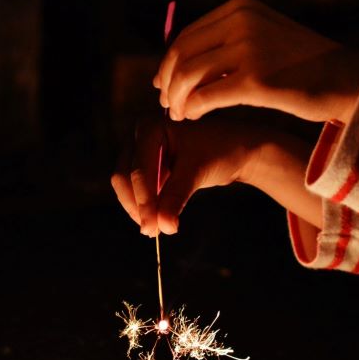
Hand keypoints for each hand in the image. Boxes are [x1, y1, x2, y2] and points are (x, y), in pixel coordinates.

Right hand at [111, 112, 259, 236]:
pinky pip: (135, 188)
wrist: (234, 148)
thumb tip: (164, 226)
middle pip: (125, 177)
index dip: (144, 201)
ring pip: (126, 184)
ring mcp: (138, 149)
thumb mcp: (197, 172)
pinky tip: (155, 218)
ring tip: (155, 228)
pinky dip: (144, 204)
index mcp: (150, 127)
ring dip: (138, 207)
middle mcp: (138, 135)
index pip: (140, 170)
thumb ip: (176, 197)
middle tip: (152, 231)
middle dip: (138, 205)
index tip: (153, 227)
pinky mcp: (143, 164)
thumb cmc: (219, 150)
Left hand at [153, 0, 358, 124]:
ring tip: (179, 113)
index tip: (163, 86)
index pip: (186, 37)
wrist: (345, 80)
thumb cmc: (300, 67)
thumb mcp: (261, 38)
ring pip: (188, 76)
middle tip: (167, 104)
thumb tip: (176, 67)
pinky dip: (192, 109)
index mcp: (240, 8)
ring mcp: (249, 48)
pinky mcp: (255, 80)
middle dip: (167, 83)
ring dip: (177, 99)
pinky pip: (205, 97)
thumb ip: (224, 44)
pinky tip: (193, 117)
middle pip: (181, 55)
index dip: (168, 65)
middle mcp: (242, 21)